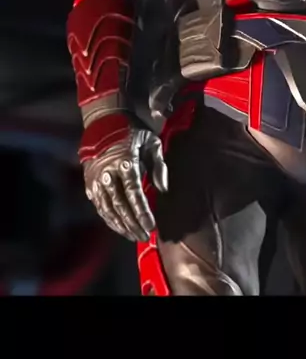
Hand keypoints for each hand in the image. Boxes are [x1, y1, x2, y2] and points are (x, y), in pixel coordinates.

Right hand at [83, 127, 167, 242]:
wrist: (103, 122)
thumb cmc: (131, 131)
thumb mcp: (151, 141)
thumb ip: (158, 165)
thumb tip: (163, 189)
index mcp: (124, 162)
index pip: (134, 193)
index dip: (142, 212)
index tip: (151, 226)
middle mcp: (107, 173)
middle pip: (120, 205)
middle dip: (133, 224)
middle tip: (144, 236)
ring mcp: (96, 179)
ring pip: (107, 209)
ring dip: (120, 225)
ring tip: (133, 236)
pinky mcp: (89, 183)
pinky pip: (99, 205)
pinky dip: (109, 219)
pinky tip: (119, 226)